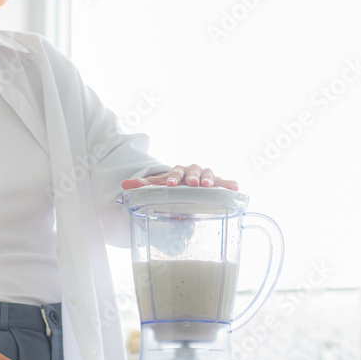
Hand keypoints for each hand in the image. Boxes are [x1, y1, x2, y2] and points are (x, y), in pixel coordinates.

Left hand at [122, 164, 237, 189]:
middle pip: (194, 171)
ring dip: (209, 179)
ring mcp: (207, 176)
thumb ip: (144, 186)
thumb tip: (125, 185)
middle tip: (192, 184)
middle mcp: (193, 172)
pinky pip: (226, 182)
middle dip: (193, 178)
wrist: (189, 183)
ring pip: (209, 174)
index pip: (174, 173)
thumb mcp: (159, 185)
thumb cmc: (174, 185)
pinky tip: (236, 188)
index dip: (173, 178)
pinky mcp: (219, 183)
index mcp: (178, 171)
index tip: (171, 185)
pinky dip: (230, 184)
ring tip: (208, 186)